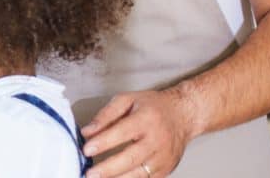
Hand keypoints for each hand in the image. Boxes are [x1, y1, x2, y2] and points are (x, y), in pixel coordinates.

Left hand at [79, 88, 204, 177]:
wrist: (183, 115)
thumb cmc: (153, 107)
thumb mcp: (127, 100)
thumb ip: (106, 115)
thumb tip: (87, 132)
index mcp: (146, 119)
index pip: (122, 132)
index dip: (103, 142)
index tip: (86, 149)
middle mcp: (157, 140)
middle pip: (131, 158)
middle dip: (107, 168)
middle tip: (89, 173)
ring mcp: (163, 157)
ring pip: (138, 173)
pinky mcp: (166, 169)